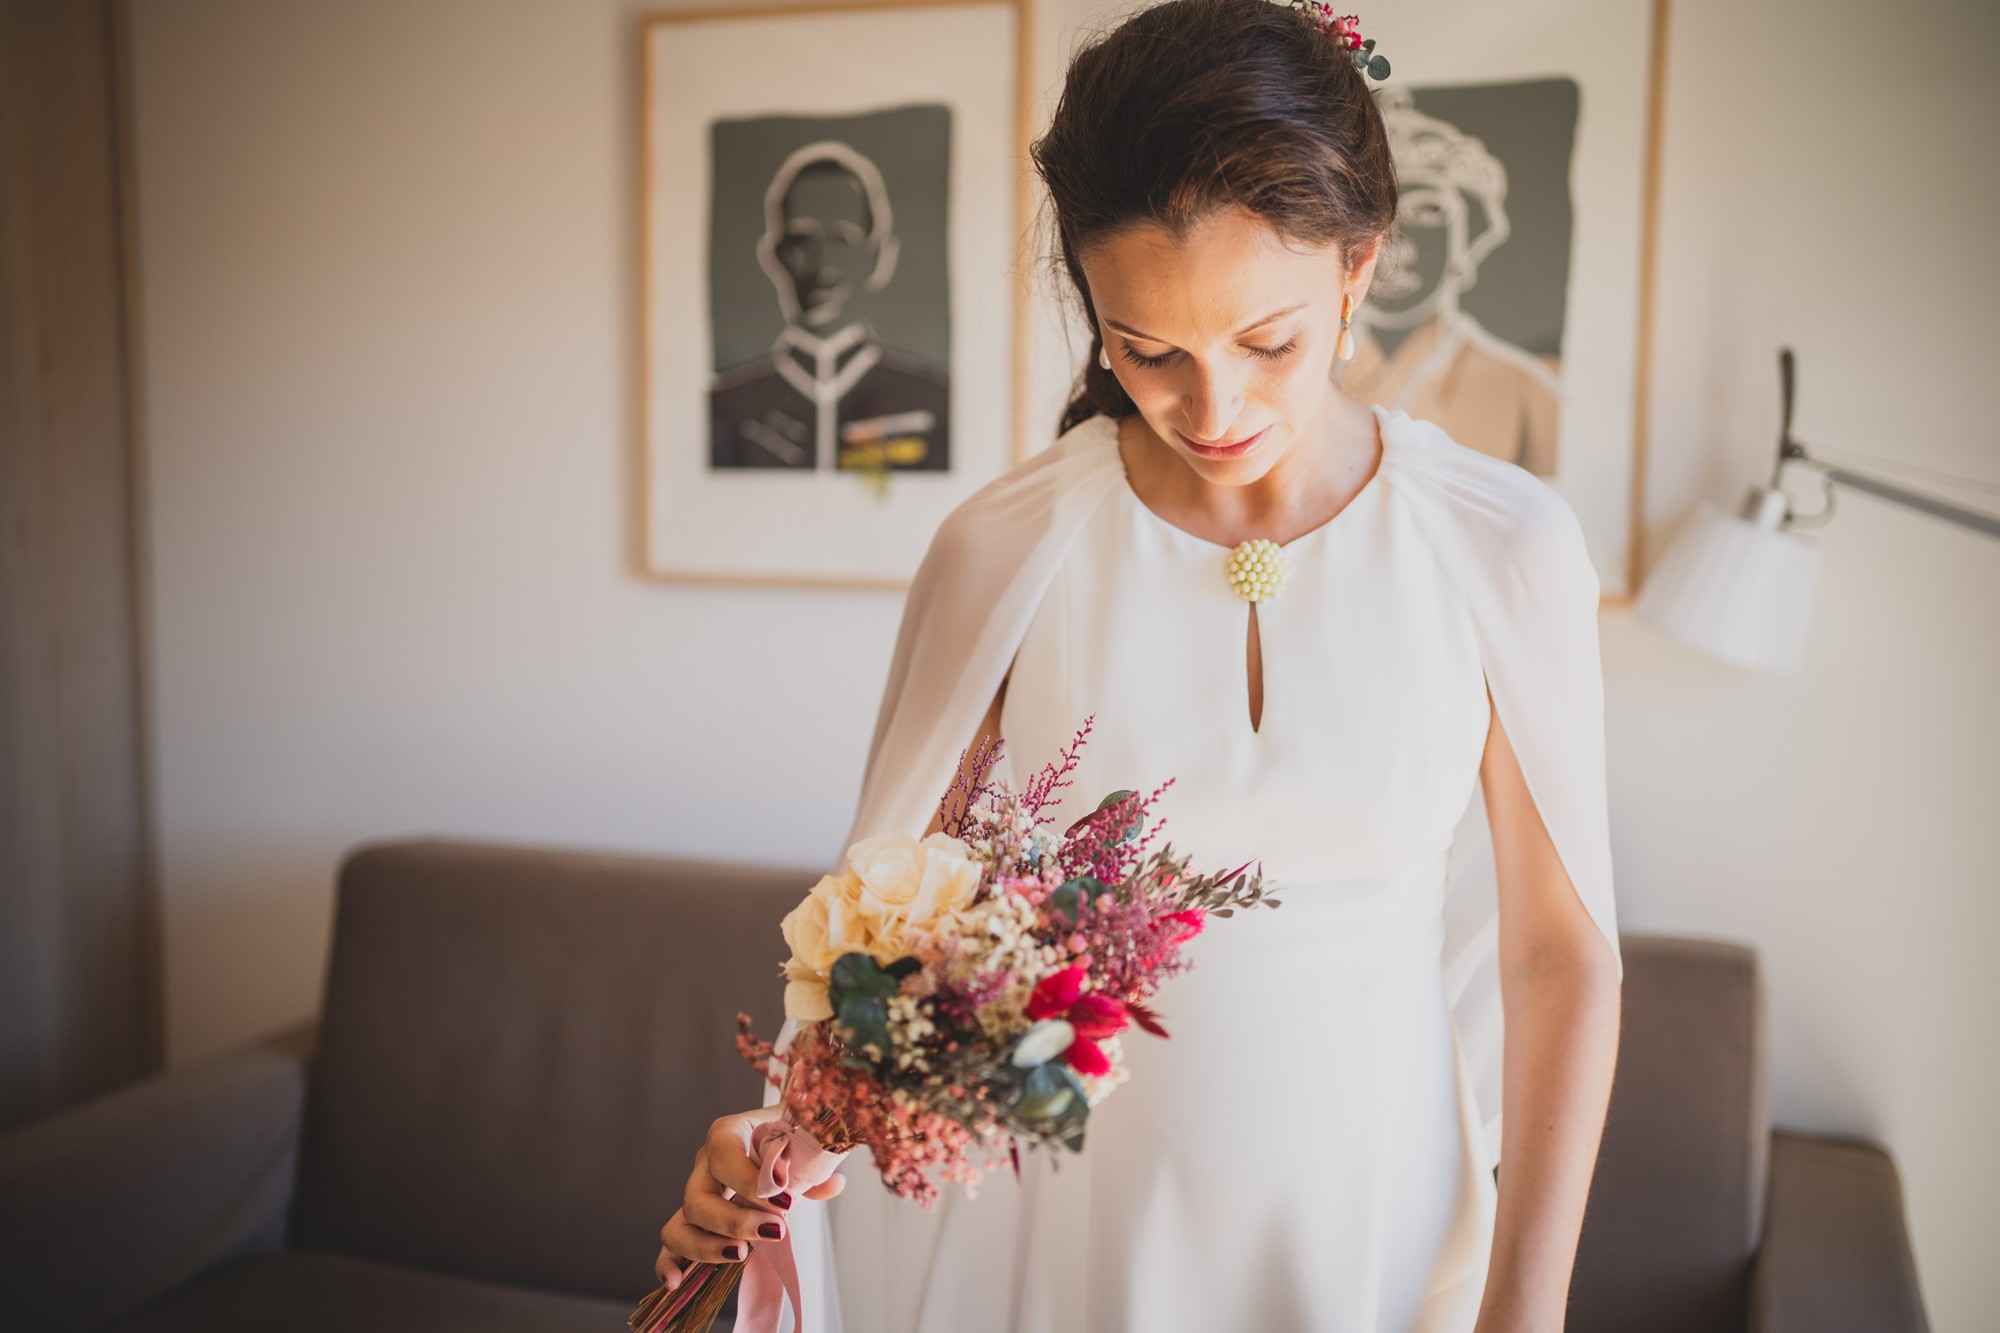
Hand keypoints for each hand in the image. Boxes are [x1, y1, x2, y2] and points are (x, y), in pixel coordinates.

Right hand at [654, 1106, 846, 1290]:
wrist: (782, 1137)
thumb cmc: (789, 1135)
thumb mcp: (803, 1139)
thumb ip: (814, 1164)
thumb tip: (834, 1185)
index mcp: (728, 1133)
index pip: (724, 1155)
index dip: (750, 1180)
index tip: (786, 1201)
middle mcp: (705, 1163)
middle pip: (698, 1197)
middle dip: (734, 1220)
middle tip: (775, 1230)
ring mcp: (696, 1193)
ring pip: (681, 1223)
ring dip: (706, 1246)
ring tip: (741, 1254)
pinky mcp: (695, 1221)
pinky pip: (672, 1242)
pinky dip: (669, 1263)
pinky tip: (675, 1282)